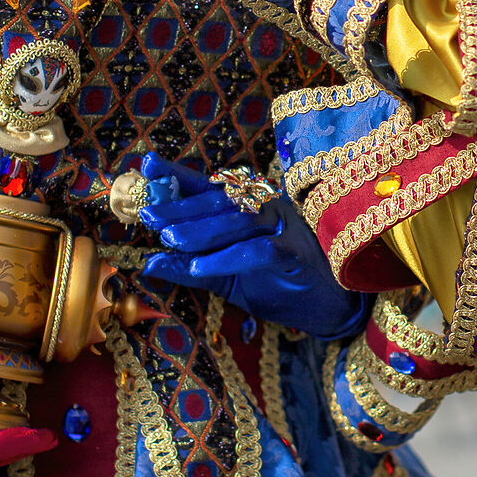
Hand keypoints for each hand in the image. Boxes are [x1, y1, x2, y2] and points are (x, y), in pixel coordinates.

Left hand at [135, 152, 369, 340]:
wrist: (330, 310)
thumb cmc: (279, 287)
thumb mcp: (226, 280)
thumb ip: (190, 269)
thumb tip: (149, 263)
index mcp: (249, 209)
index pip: (208, 188)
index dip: (178, 175)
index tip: (146, 166)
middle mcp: (266, 208)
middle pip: (219, 201)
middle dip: (181, 208)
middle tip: (148, 216)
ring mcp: (284, 227)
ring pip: (237, 221)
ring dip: (200, 231)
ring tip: (169, 240)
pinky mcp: (297, 251)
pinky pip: (259, 250)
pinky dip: (228, 257)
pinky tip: (200, 266)